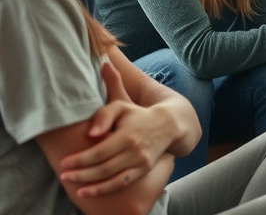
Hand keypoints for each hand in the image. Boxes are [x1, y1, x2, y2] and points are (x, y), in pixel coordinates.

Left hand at [58, 62, 174, 195]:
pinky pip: (123, 183)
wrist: (167, 125)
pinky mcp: (144, 170)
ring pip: (113, 179)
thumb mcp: (120, 106)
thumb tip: (91, 134)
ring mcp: (141, 163)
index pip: (99, 152)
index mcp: (127, 135)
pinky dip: (106, 190)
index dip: (80, 160)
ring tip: (76, 189)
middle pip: (104, 168)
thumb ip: (103, 116)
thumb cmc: (137, 114)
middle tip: (64, 176)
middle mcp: (135, 151)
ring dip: (93, 187)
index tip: (64, 163)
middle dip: (81, 175)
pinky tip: (90, 192)